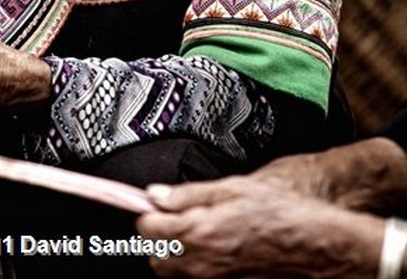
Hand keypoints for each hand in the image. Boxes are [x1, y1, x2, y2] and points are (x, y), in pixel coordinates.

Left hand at [136, 178, 383, 277]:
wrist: (311, 243)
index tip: (156, 204)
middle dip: (159, 234)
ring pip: (173, 272)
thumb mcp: (231, 188)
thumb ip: (187, 194)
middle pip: (155, 255)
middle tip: (175, 217)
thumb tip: (156, 194)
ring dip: (175, 252)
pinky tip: (212, 247)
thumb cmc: (278, 213)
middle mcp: (201, 263)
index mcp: (199, 231)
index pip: (146, 227)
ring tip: (196, 231)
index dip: (148, 211)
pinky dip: (195, 265)